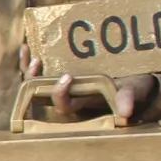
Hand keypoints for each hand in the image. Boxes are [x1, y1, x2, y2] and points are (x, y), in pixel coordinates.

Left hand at [20, 49, 153, 121]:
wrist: (133, 79)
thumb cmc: (132, 87)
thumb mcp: (132, 90)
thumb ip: (127, 98)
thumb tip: (126, 112)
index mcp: (83, 102)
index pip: (64, 106)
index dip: (60, 94)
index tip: (68, 77)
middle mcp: (69, 95)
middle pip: (42, 96)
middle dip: (35, 81)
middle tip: (38, 63)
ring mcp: (63, 85)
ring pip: (37, 84)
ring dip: (30, 71)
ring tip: (29, 53)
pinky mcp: (62, 73)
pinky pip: (40, 71)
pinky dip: (31, 62)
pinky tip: (26, 48)